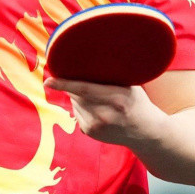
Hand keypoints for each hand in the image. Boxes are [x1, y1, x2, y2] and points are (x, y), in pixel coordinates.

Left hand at [44, 76, 167, 146]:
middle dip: (73, 85)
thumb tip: (87, 59)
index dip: (64, 84)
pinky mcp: (90, 133)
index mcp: (117, 98)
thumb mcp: (131, 86)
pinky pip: (76, 113)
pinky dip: (81, 107)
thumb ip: (111, 76)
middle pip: (77, 95)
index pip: (85, 89)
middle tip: (81, 77)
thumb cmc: (137, 102)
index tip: (48, 80)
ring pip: (75, 103)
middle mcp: (105, 114)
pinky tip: (96, 107)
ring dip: (78, 96)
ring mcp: (96, 126)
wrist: (146, 133)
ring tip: (96, 96)